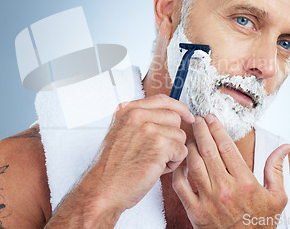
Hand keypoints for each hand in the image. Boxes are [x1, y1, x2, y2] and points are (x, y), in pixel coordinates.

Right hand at [85, 94, 194, 211]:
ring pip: (179, 135)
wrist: (103, 189)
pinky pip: (181, 151)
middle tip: (158, 152)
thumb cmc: (112, 168)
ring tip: (154, 162)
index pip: (162, 100)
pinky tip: (156, 169)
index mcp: (127, 110)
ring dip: (172, 152)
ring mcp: (148, 128)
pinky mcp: (159, 144)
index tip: (186, 115)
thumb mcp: (121, 133)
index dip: (178, 108)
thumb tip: (167, 117)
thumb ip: (140, 121)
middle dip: (172, 136)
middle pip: (174, 118)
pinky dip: (173, 163)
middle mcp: (137, 115)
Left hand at [172, 114, 289, 228]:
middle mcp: (225, 190)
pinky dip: (178, 170)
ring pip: (193, 164)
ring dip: (190, 147)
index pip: (226, 147)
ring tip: (190, 137)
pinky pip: (180, 185)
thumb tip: (284, 146)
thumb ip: (277, 169)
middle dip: (201, 131)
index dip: (216, 129)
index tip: (211, 118)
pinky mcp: (195, 212)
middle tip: (198, 120)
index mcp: (245, 183)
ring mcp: (208, 201)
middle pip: (208, 151)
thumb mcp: (277, 197)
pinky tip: (181, 161)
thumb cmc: (261, 224)